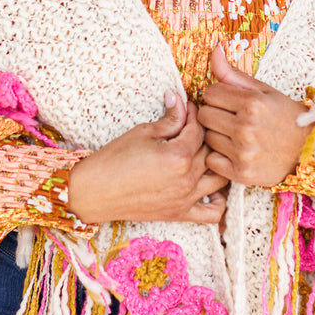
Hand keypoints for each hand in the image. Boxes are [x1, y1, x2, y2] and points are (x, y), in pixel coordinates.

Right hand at [66, 93, 228, 225]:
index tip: (189, 107)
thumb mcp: (142, 132)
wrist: (94, 192)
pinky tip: (212, 187)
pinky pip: (213, 213)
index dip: (194, 115)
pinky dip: (220, 201)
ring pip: (218, 178)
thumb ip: (169, 119)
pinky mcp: (180, 214)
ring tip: (204, 152)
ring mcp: (186, 198)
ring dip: (216, 163)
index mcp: (179, 156)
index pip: (198, 130)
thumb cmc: (113, 160)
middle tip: (193, 125)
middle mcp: (187, 179)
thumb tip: (179, 100)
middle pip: (209, 150)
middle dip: (203, 134)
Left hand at [199, 42, 306, 187]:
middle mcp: (246, 127)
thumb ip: (234, 74)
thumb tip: (214, 49)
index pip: (210, 92)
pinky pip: (211, 161)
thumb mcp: (264, 91)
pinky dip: (219, 157)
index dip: (218, 96)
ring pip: (206, 138)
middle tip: (232, 119)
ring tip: (236, 136)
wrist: (309, 151)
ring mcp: (243, 152)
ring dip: (217, 136)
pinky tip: (234, 152)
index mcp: (253, 103)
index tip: (231, 102)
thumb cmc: (285, 117)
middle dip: (215, 114)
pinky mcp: (241, 173)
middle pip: (204, 115)